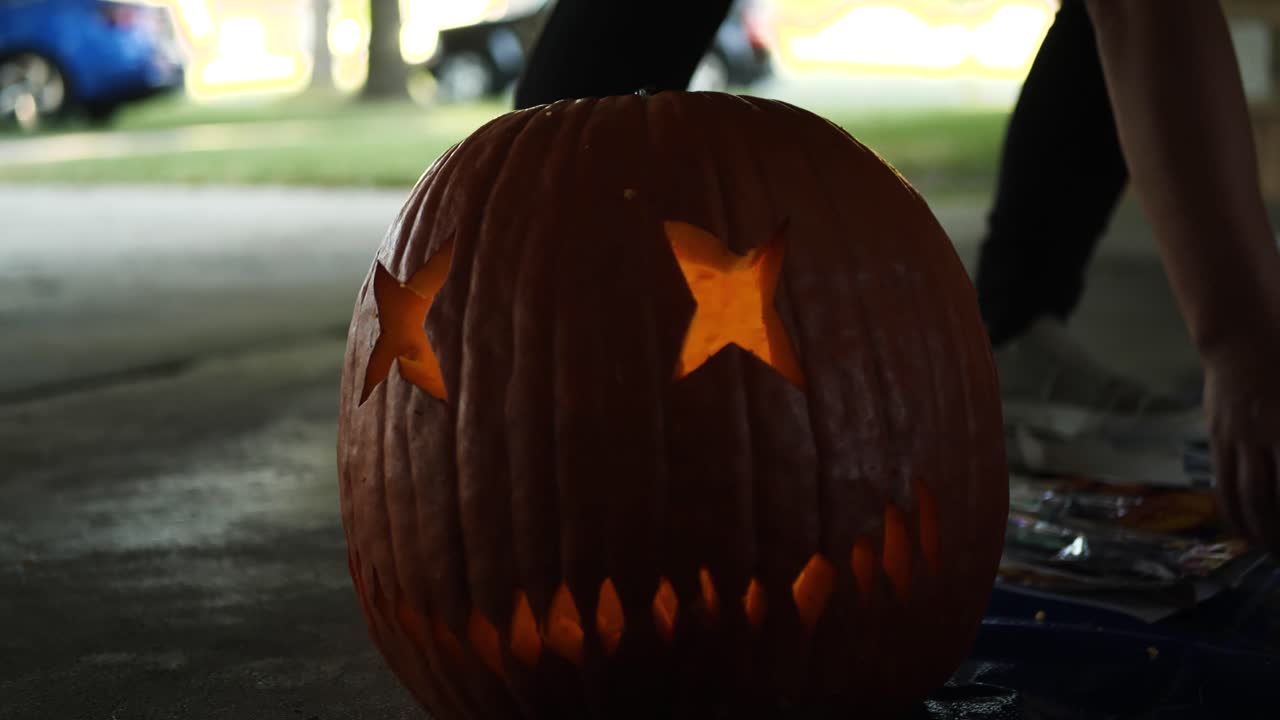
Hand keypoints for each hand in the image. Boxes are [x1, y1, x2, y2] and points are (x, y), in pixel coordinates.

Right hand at [1205, 318, 1279, 554]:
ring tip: (1273, 554)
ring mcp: (1238, 437)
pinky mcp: (1218, 436)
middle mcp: (1265, 435)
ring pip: (1246, 495)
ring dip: (1261, 531)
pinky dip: (1234, 511)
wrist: (1244, 332)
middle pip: (1272, 498)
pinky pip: (1222, 481)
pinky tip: (1245, 528)